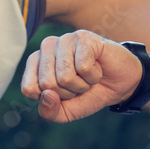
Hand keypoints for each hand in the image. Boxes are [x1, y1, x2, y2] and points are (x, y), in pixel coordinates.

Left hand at [21, 30, 142, 121]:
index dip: (52, 98)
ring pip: (64, 77)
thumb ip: (49, 112)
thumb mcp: (66, 111)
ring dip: (82, 85)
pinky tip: (98, 67)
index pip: (29, 88)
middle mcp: (46, 46)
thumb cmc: (89, 94)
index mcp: (36, 62)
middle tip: (80, 83)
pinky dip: (93, 76)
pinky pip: (83, 69)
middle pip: (47, 84)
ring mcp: (65, 39)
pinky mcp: (83, 37)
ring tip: (88, 75)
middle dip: (68, 92)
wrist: (120, 85)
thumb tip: (47, 94)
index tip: (64, 91)